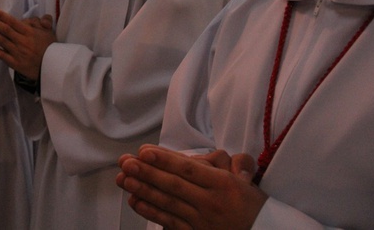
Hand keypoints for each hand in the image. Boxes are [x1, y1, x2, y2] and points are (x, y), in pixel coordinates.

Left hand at [0, 8, 55, 79]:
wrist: (52, 69)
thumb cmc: (50, 49)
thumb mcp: (49, 32)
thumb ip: (44, 22)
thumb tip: (42, 17)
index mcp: (29, 33)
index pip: (11, 21)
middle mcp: (21, 41)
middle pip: (3, 29)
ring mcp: (17, 52)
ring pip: (0, 40)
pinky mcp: (14, 63)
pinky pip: (0, 55)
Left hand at [116, 145, 266, 229]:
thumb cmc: (247, 200)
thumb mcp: (237, 177)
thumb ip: (209, 165)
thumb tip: (176, 159)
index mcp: (223, 183)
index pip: (188, 169)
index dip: (165, 159)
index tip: (144, 150)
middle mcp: (212, 202)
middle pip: (174, 185)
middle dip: (147, 172)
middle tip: (126, 162)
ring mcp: (204, 221)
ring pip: (169, 203)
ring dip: (144, 190)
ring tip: (125, 179)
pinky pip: (171, 222)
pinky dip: (152, 212)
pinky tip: (136, 201)